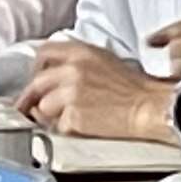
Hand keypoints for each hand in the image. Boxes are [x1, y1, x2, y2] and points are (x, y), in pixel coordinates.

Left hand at [20, 38, 179, 141]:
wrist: (150, 107)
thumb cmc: (134, 88)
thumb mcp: (104, 61)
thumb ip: (76, 63)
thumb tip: (54, 76)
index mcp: (80, 52)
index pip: (43, 53)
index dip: (37, 68)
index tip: (36, 79)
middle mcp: (72, 70)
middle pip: (36, 84)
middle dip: (31, 98)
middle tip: (30, 108)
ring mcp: (70, 94)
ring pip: (43, 107)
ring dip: (50, 116)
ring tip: (69, 118)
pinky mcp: (73, 117)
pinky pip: (57, 126)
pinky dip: (66, 129)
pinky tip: (82, 126)